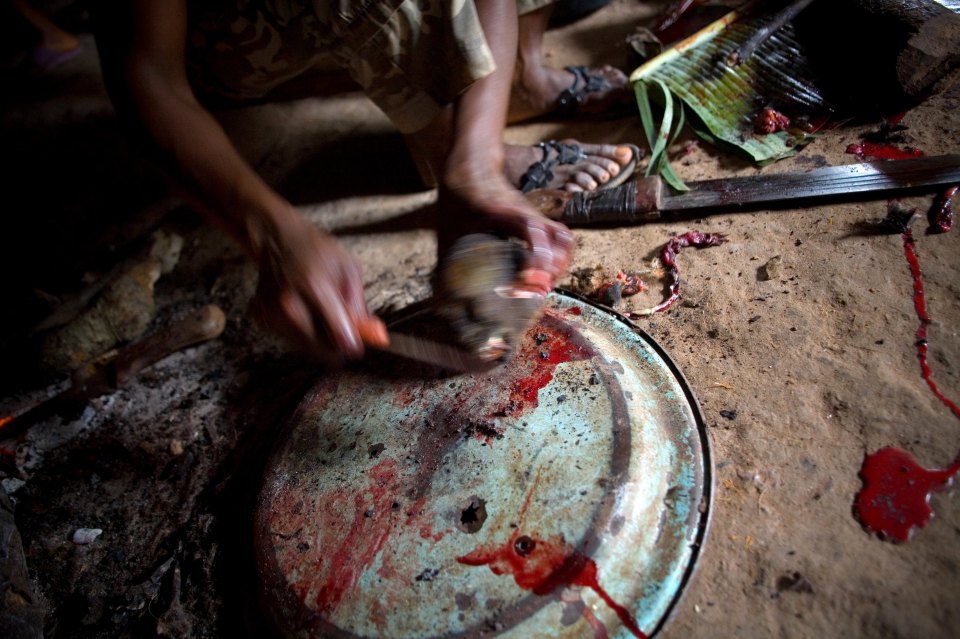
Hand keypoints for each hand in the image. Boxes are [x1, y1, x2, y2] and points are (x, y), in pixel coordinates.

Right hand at [250, 217, 386, 362]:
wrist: (277, 240)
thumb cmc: (315, 251)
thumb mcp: (349, 269)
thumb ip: (359, 304)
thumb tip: (372, 336)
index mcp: (314, 287)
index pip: (338, 334)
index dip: (353, 344)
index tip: (358, 344)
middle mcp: (288, 304)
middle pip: (323, 350)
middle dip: (337, 344)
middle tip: (342, 328)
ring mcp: (271, 314)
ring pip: (307, 349)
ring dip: (320, 340)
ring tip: (321, 314)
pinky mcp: (262, 320)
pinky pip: (292, 342)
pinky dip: (303, 334)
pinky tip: (305, 313)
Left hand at [436, 175, 573, 287]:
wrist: (472, 166)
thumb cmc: (460, 196)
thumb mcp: (449, 227)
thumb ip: (446, 260)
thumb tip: (441, 295)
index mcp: (505, 213)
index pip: (533, 230)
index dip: (537, 258)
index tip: (525, 280)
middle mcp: (527, 215)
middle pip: (559, 240)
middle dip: (551, 270)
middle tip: (534, 290)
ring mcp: (536, 217)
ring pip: (564, 239)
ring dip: (559, 265)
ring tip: (543, 285)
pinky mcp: (538, 220)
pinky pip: (561, 237)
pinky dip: (559, 257)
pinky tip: (545, 274)